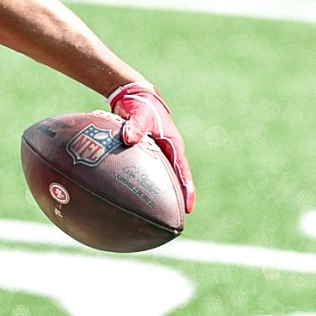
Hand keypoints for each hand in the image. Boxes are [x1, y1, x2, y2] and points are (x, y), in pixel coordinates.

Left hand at [108, 81, 195, 212]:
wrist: (131, 95)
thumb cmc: (139, 104)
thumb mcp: (139, 113)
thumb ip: (135, 125)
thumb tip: (129, 139)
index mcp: (173, 145)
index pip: (182, 172)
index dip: (187, 191)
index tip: (188, 209)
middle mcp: (167, 151)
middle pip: (174, 179)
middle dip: (175, 199)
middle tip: (174, 220)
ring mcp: (156, 153)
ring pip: (159, 178)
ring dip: (158, 194)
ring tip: (153, 215)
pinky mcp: (144, 152)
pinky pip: (143, 172)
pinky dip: (139, 184)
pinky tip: (127, 197)